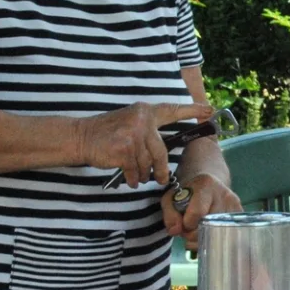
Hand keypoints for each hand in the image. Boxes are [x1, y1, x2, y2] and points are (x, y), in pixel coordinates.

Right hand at [80, 102, 211, 187]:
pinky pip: (135, 170)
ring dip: (142, 173)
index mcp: (145, 111)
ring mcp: (133, 134)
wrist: (80, 137)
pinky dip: (133, 178)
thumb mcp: (129, 122)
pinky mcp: (124, 149)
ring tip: (136, 176)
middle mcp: (141, 120)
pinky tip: (130, 179)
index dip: (192, 111)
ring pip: (147, 163)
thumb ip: (147, 130)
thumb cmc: (105, 133)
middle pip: (161, 151)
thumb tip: (164, 148)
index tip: (209, 110)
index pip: (172, 110)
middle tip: (163, 179)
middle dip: (162, 169)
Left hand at [163, 173, 240, 245]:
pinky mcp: (241, 215)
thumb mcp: (171, 198)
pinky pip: (227, 234)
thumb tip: (176, 231)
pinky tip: (209, 231)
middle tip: (189, 230)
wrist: (210, 185)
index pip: (197, 213)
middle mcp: (224, 194)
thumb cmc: (187, 193)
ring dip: (205, 238)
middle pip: (209, 225)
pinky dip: (215, 238)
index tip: (183, 224)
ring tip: (198, 230)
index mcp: (205, 185)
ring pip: (219, 233)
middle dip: (195, 234)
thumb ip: (170, 215)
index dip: (186, 224)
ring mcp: (235, 205)